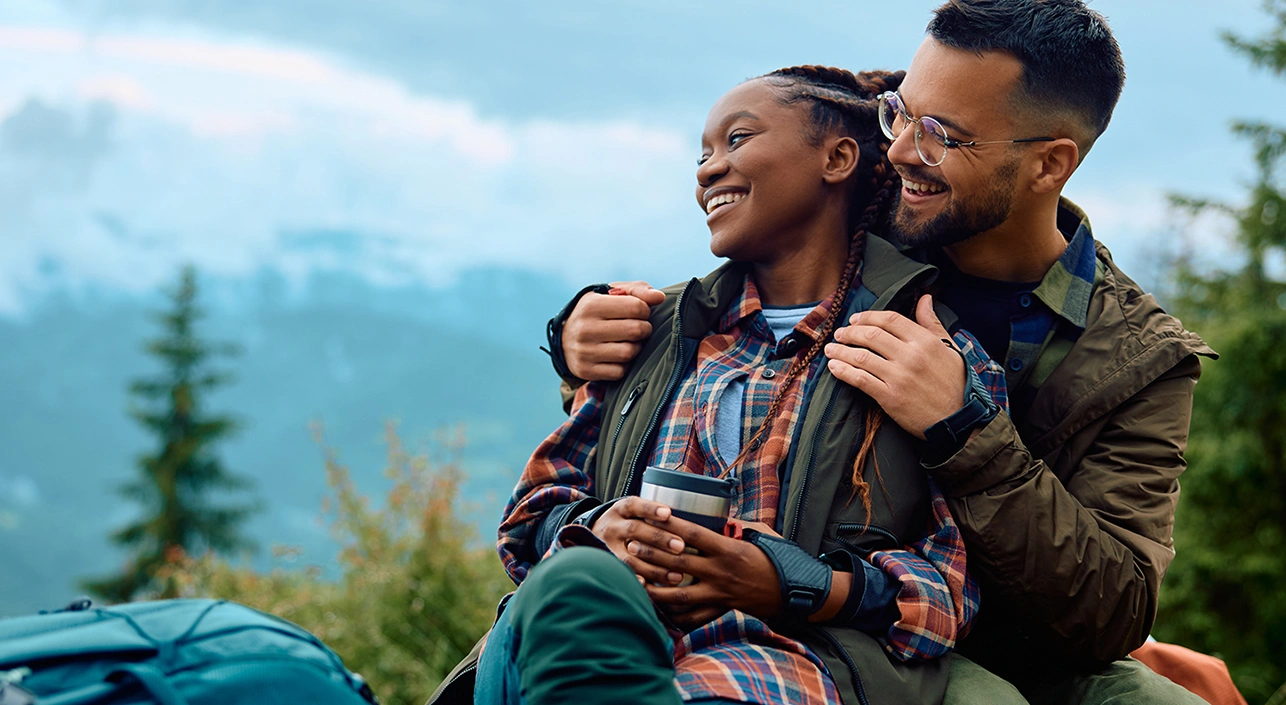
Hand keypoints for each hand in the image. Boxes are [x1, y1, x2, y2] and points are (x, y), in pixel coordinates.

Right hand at [563, 281, 664, 380]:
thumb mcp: (611, 294)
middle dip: (644, 329)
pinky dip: (624, 365)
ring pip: (629, 352)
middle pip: (636, 331)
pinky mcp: (586, 371)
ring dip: (635, 348)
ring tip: (628, 342)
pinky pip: (620, 371)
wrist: (564, 338)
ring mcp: (584, 352)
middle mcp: (585, 329)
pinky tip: (618, 356)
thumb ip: (638, 291)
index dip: (645, 310)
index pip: (636, 307)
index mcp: (591, 305)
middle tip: (638, 328)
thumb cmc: (597, 312)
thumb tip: (660, 297)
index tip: (639, 312)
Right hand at [590, 497, 688, 585]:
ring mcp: (607, 548)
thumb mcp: (633, 512)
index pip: (635, 505)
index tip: (668, 513)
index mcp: (622, 509)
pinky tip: (651, 587)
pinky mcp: (607, 567)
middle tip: (680, 546)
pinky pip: (622, 576)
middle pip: (635, 530)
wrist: (593, 535)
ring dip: (654, 568)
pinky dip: (636, 581)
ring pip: (629, 558)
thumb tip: (689, 517)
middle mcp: (612, 526)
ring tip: (677, 576)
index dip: (651, 509)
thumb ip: (653, 514)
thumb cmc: (627, 523)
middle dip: (659, 539)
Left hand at [635, 515, 782, 628]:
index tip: (651, 516)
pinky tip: (658, 607)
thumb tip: (714, 513)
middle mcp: (720, 572)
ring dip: (655, 588)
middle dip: (652, 554)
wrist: (790, 591)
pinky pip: (693, 615)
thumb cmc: (773, 558)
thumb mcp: (755, 534)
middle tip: (631, 546)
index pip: (693, 534)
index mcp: (728, 549)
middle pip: (679, 562)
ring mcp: (719, 593)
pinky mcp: (720, 609)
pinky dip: (674, 613)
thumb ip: (732, 526)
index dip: (670, 525)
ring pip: (680, 594)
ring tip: (636, 580)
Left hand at [824, 295, 965, 439]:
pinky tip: (834, 367)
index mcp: (925, 341)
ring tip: (830, 349)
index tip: (854, 320)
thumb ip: (932, 323)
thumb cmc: (955, 383)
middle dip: (849, 332)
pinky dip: (843, 371)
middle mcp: (911, 356)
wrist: (959, 420)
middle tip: (839, 334)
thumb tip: (924, 298)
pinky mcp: (890, 397)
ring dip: (840, 351)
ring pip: (861, 356)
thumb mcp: (949, 348)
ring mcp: (899, 377)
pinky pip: (860, 380)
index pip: (889, 319)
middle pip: (871, 335)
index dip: (868, 316)